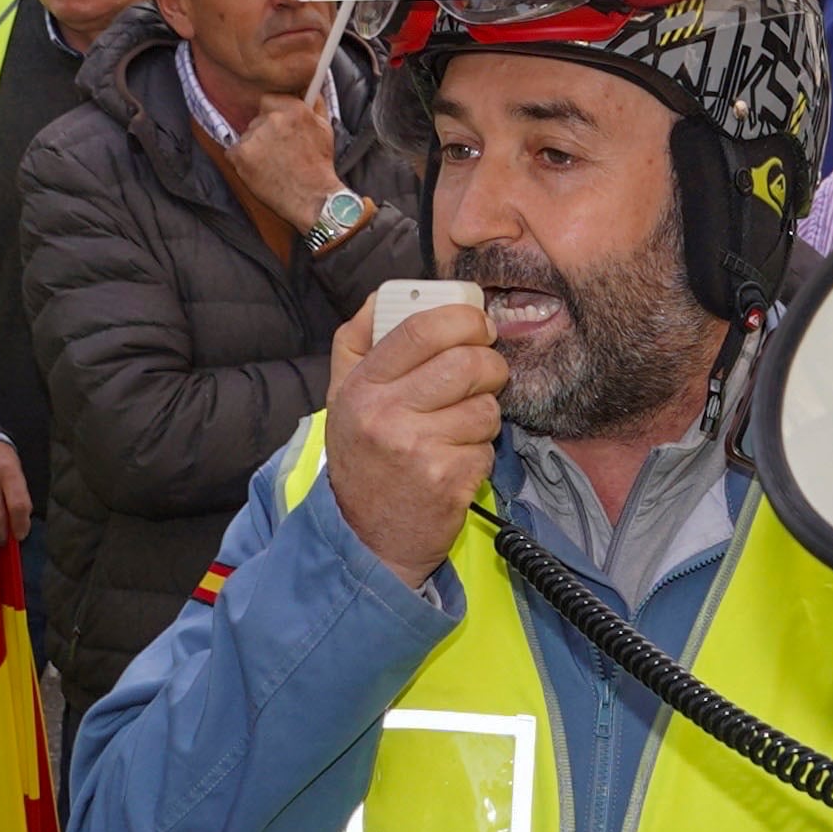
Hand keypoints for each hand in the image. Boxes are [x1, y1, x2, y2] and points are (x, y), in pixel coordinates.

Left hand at [224, 93, 348, 233]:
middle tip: (278, 153)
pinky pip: (234, 152)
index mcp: (293, 109)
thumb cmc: (319, 165)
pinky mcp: (241, 155)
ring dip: (254, 148)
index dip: (272, 115)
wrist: (311, 199)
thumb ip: (315, 102)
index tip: (279, 129)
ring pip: (246, 137)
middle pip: (257, 120)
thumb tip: (310, 84)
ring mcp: (254, 137)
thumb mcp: (324, 128)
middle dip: (264, 133)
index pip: (268, 100)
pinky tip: (260, 172)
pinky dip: (242, 162)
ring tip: (272, 165)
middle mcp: (272, 119)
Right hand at [320, 300, 506, 592]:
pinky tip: (454, 463)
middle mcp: (385, 415)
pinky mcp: (448, 482)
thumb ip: (359, 340)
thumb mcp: (342, 396)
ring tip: (457, 430)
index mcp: (362, 386)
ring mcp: (418, 450)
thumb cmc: (362, 458)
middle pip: (467, 363)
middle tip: (485, 376)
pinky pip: (488, 447)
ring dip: (483, 417)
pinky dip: (480, 454)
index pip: (420, 329)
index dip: (462, 318)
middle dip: (489, 366)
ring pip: (485, 407)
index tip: (478, 325)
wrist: (365, 537)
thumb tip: (385, 294)